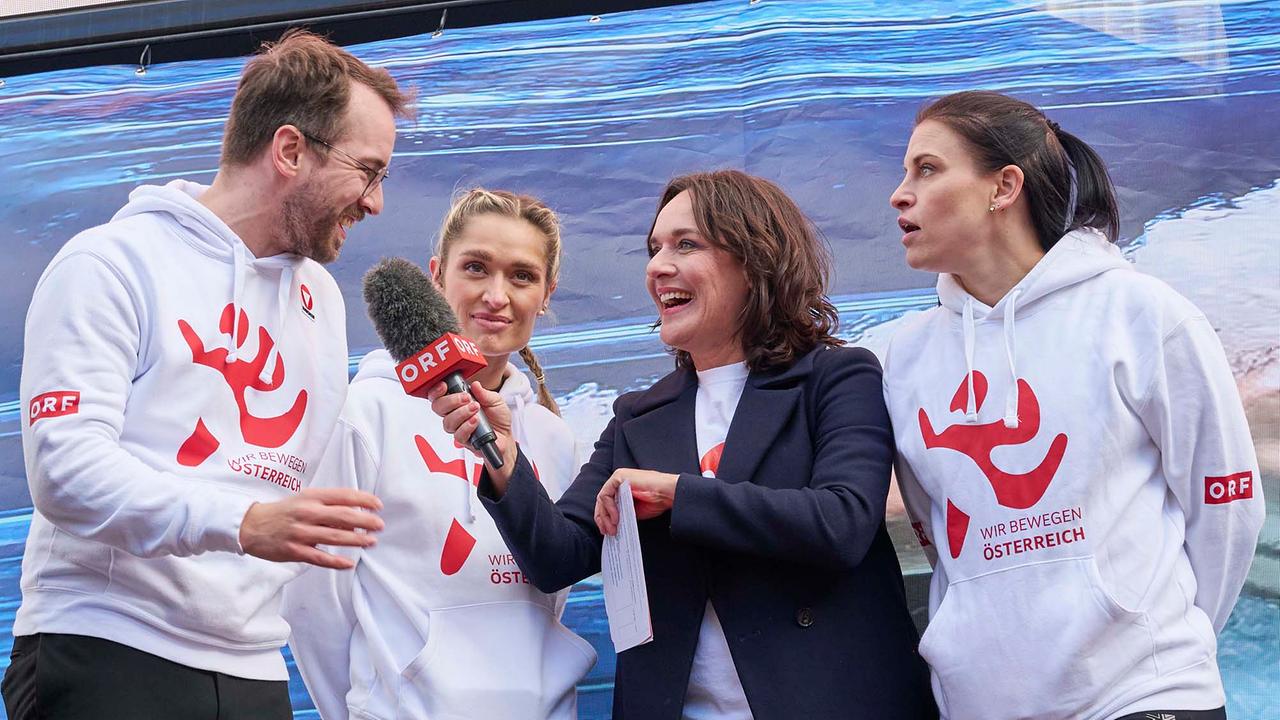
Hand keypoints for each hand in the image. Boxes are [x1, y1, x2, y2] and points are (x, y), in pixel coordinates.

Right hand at [239, 487, 383, 568]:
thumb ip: (327, 505)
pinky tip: (349, 563)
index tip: (378, 505)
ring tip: (371, 541)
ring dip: (356, 540)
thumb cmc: (284, 512)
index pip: (344, 495)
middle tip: (380, 525)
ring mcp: (301, 532)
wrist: (251, 526)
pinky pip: (320, 557)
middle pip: (344, 516)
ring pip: (335, 536)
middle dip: (366, 521)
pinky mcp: (294, 550)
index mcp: (312, 497)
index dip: (364, 500)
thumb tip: (355, 513)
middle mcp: (308, 513)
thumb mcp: (304, 500)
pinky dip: (336, 561)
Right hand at [428, 381, 517, 488]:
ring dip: (461, 413)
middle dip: (450, 401)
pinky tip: (475, 421)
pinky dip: (467, 426)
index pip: (439, 396)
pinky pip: (458, 435)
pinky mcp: (464, 440)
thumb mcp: (495, 400)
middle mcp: (455, 414)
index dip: (437, 391)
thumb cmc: (498, 417)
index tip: (444, 386)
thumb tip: (475, 385)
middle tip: (466, 398)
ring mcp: (458, 428)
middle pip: (438, 407)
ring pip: (448, 422)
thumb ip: (484, 393)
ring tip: (476, 409)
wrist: (506, 435)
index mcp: (458, 402)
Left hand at [594, 468, 678, 535]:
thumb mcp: (634, 510)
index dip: (604, 518)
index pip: (606, 503)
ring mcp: (618, 478)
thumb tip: (611, 525)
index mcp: (621, 488)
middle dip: (603, 519)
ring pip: (602, 499)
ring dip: (605, 516)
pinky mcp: (619, 477)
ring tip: (613, 527)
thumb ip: (622, 513)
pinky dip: (609, 507)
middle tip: (608, 532)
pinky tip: (616, 517)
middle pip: (602, 501)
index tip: (606, 530)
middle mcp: (618, 482)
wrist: (668, 493)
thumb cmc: (656, 500)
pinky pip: (606, 494)